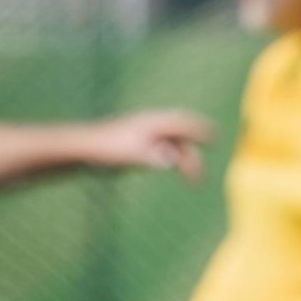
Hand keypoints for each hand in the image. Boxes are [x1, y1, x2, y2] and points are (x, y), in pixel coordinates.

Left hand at [90, 109, 211, 180]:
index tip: (215, 137)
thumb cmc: (107, 149)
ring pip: (172, 143)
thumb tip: (172, 159)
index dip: (200, 129)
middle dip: (196, 143)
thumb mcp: (131, 154)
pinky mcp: (138, 146)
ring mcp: (145, 136)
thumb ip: (153, 155)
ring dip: (185, 156)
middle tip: (210, 152)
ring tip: (194, 177)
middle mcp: (151, 127)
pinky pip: (163, 149)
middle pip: (180, 134)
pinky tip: (174, 164)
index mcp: (152, 124)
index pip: (182, 123)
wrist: (85, 149)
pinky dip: (174, 156)